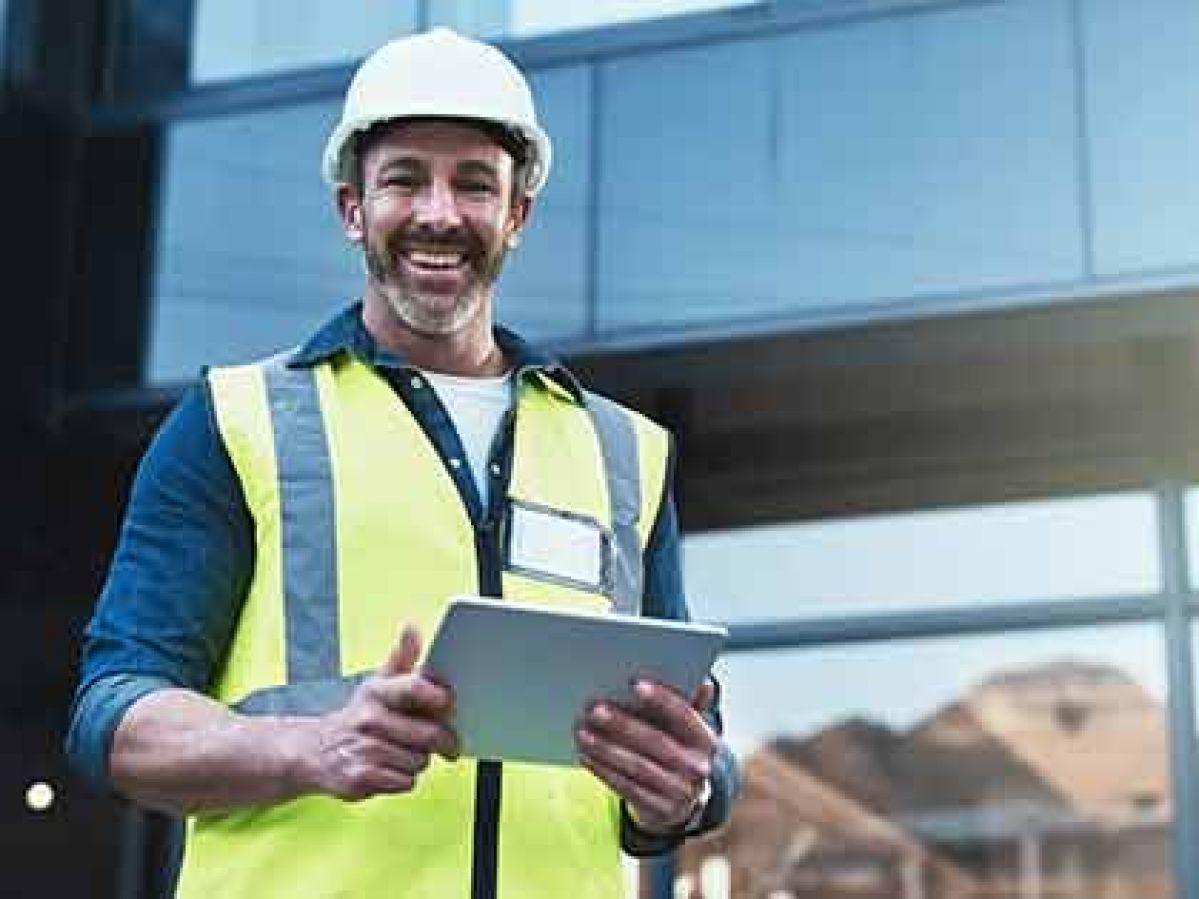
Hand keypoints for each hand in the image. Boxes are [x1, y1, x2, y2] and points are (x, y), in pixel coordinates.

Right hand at [301, 625, 458, 800]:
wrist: (315, 751)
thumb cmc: (360, 716)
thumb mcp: (379, 683)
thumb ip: (402, 657)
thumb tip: (412, 627)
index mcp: (378, 691)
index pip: (413, 688)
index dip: (436, 695)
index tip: (447, 702)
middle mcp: (369, 719)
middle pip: (429, 735)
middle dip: (442, 741)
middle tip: (445, 742)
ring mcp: (363, 749)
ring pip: (420, 761)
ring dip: (418, 760)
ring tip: (402, 751)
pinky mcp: (360, 778)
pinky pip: (405, 782)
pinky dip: (403, 779)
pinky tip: (389, 769)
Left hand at [575, 678, 717, 832]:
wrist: (683, 802)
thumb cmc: (678, 752)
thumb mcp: (686, 730)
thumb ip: (689, 704)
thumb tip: (704, 683)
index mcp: (706, 740)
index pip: (686, 716)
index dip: (662, 700)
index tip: (635, 684)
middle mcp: (698, 768)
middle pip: (656, 742)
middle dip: (623, 725)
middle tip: (594, 710)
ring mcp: (680, 793)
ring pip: (637, 766)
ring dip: (606, 748)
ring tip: (582, 732)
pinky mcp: (660, 811)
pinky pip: (627, 788)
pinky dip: (603, 770)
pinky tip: (586, 756)